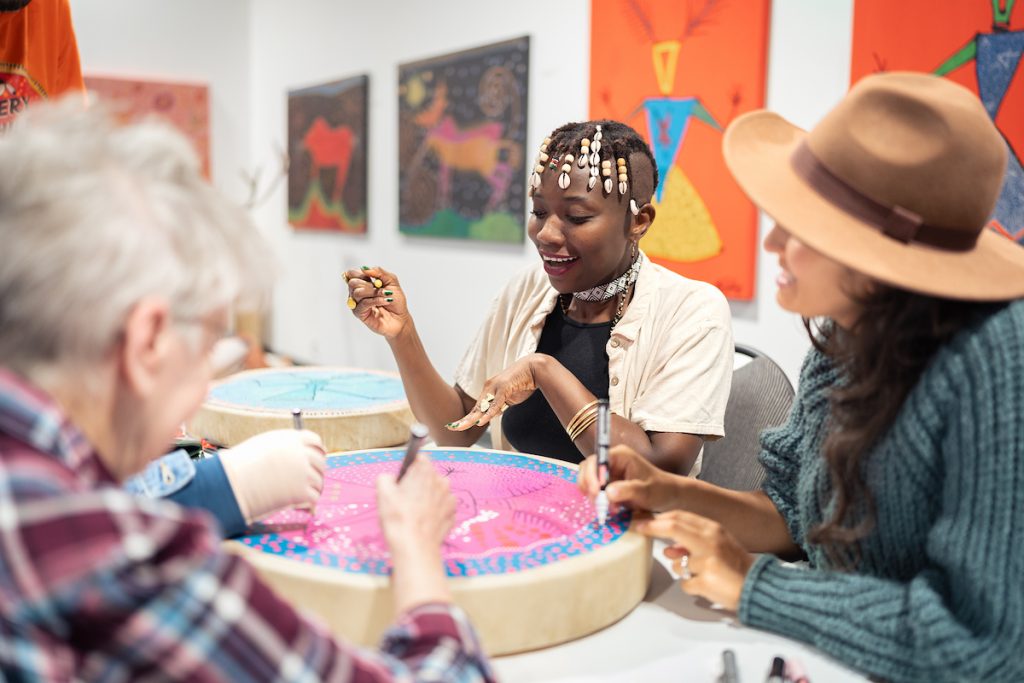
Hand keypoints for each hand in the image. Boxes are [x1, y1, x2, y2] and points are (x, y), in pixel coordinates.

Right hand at [219, 429, 325, 522]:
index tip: (319, 460)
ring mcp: (304, 472)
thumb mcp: (263, 447)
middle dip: (316, 473)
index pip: (315, 442)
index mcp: (292, 439)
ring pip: (318, 482)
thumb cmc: (240, 467)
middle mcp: (301, 453)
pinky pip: (313, 498)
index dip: (318, 451)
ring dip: (311, 490)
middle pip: (320, 463)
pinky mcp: (302, 492)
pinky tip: (303, 509)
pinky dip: (309, 505)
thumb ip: (284, 450)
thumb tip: (299, 457)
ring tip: (297, 498)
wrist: (230, 485)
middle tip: (309, 484)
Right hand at [343, 266, 409, 338]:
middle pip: (352, 283)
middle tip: (380, 287)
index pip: (351, 274)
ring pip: (357, 293)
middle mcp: (357, 293)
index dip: (360, 273)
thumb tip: (364, 268)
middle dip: (368, 284)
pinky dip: (376, 300)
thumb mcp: (392, 281)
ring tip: (386, 295)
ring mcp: (357, 304)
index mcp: (363, 283)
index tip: (373, 278)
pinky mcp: (360, 314)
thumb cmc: (396, 300)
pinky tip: (386, 301)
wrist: (401, 318)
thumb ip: (379, 272)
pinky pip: (363, 304)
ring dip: (374, 292)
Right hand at [376, 454, 455, 551]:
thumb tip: (388, 479)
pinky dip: (434, 511)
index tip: (402, 480)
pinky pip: (441, 506)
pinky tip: (423, 521)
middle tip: (404, 500)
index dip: (409, 468)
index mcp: (425, 472)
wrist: (414, 547)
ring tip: (414, 513)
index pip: (419, 458)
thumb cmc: (398, 518)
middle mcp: (441, 481)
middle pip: (428, 476)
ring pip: (435, 492)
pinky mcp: (453, 514)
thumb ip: (385, 478)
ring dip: (427, 497)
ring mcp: (450, 498)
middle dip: (418, 484)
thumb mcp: (382, 493)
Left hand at [446, 354, 545, 430]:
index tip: (457, 426)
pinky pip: (495, 404)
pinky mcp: (504, 388)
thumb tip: (490, 416)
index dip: (467, 419)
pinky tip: (481, 421)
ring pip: (482, 406)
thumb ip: (498, 406)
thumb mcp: (507, 399)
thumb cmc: (521, 383)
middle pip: (476, 408)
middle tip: (452, 428)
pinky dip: (488, 413)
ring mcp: (496, 387)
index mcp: (489, 391)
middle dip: (464, 420)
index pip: (476, 408)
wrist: (533, 369)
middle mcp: (489, 388)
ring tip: (461, 427)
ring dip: (472, 418)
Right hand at [578, 444, 679, 511]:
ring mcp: (608, 471)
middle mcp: (611, 460)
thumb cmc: (660, 490)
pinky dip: (596, 500)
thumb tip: (608, 492)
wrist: (668, 496)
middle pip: (587, 469)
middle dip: (590, 487)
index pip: (596, 460)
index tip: (596, 492)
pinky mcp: (607, 483)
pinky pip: (594, 490)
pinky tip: (608, 509)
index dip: (592, 475)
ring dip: (593, 496)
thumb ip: (628, 490)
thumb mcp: (646, 492)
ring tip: (607, 509)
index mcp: (620, 455)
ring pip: (588, 481)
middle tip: (599, 504)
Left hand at [635, 511, 753, 610]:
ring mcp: (708, 562)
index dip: (658, 519)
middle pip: (674, 527)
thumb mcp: (718, 545)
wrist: (757, 586)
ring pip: (678, 563)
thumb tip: (669, 549)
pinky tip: (706, 586)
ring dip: (683, 570)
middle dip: (652, 527)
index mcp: (713, 530)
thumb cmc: (736, 566)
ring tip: (701, 573)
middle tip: (638, 528)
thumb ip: (693, 542)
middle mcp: (710, 542)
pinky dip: (691, 586)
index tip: (641, 520)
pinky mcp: (706, 582)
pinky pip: (686, 584)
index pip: (680, 517)